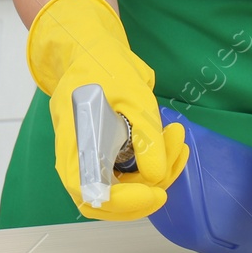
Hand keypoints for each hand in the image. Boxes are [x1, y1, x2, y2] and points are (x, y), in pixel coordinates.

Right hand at [27, 0, 186, 219]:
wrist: (91, 51)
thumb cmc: (105, 66)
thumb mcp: (133, 94)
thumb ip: (145, 136)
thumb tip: (156, 176)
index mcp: (74, 141)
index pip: (88, 191)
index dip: (122, 201)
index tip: (155, 190)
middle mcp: (78, 157)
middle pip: (105, 200)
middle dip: (144, 193)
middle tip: (172, 166)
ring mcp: (91, 158)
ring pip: (122, 188)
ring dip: (157, 172)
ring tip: (178, 138)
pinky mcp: (105, 156)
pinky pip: (129, 173)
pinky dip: (155, 164)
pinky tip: (173, 142)